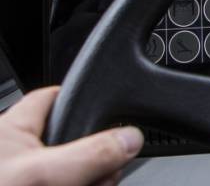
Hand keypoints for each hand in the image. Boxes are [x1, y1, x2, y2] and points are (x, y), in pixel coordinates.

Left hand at [0, 87, 142, 185]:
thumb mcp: (40, 175)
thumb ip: (89, 153)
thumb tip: (130, 138)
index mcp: (11, 132)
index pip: (52, 99)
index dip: (84, 102)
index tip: (115, 113)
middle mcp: (16, 157)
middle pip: (73, 145)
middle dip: (97, 158)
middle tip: (107, 174)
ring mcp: (23, 181)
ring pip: (72, 176)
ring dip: (93, 182)